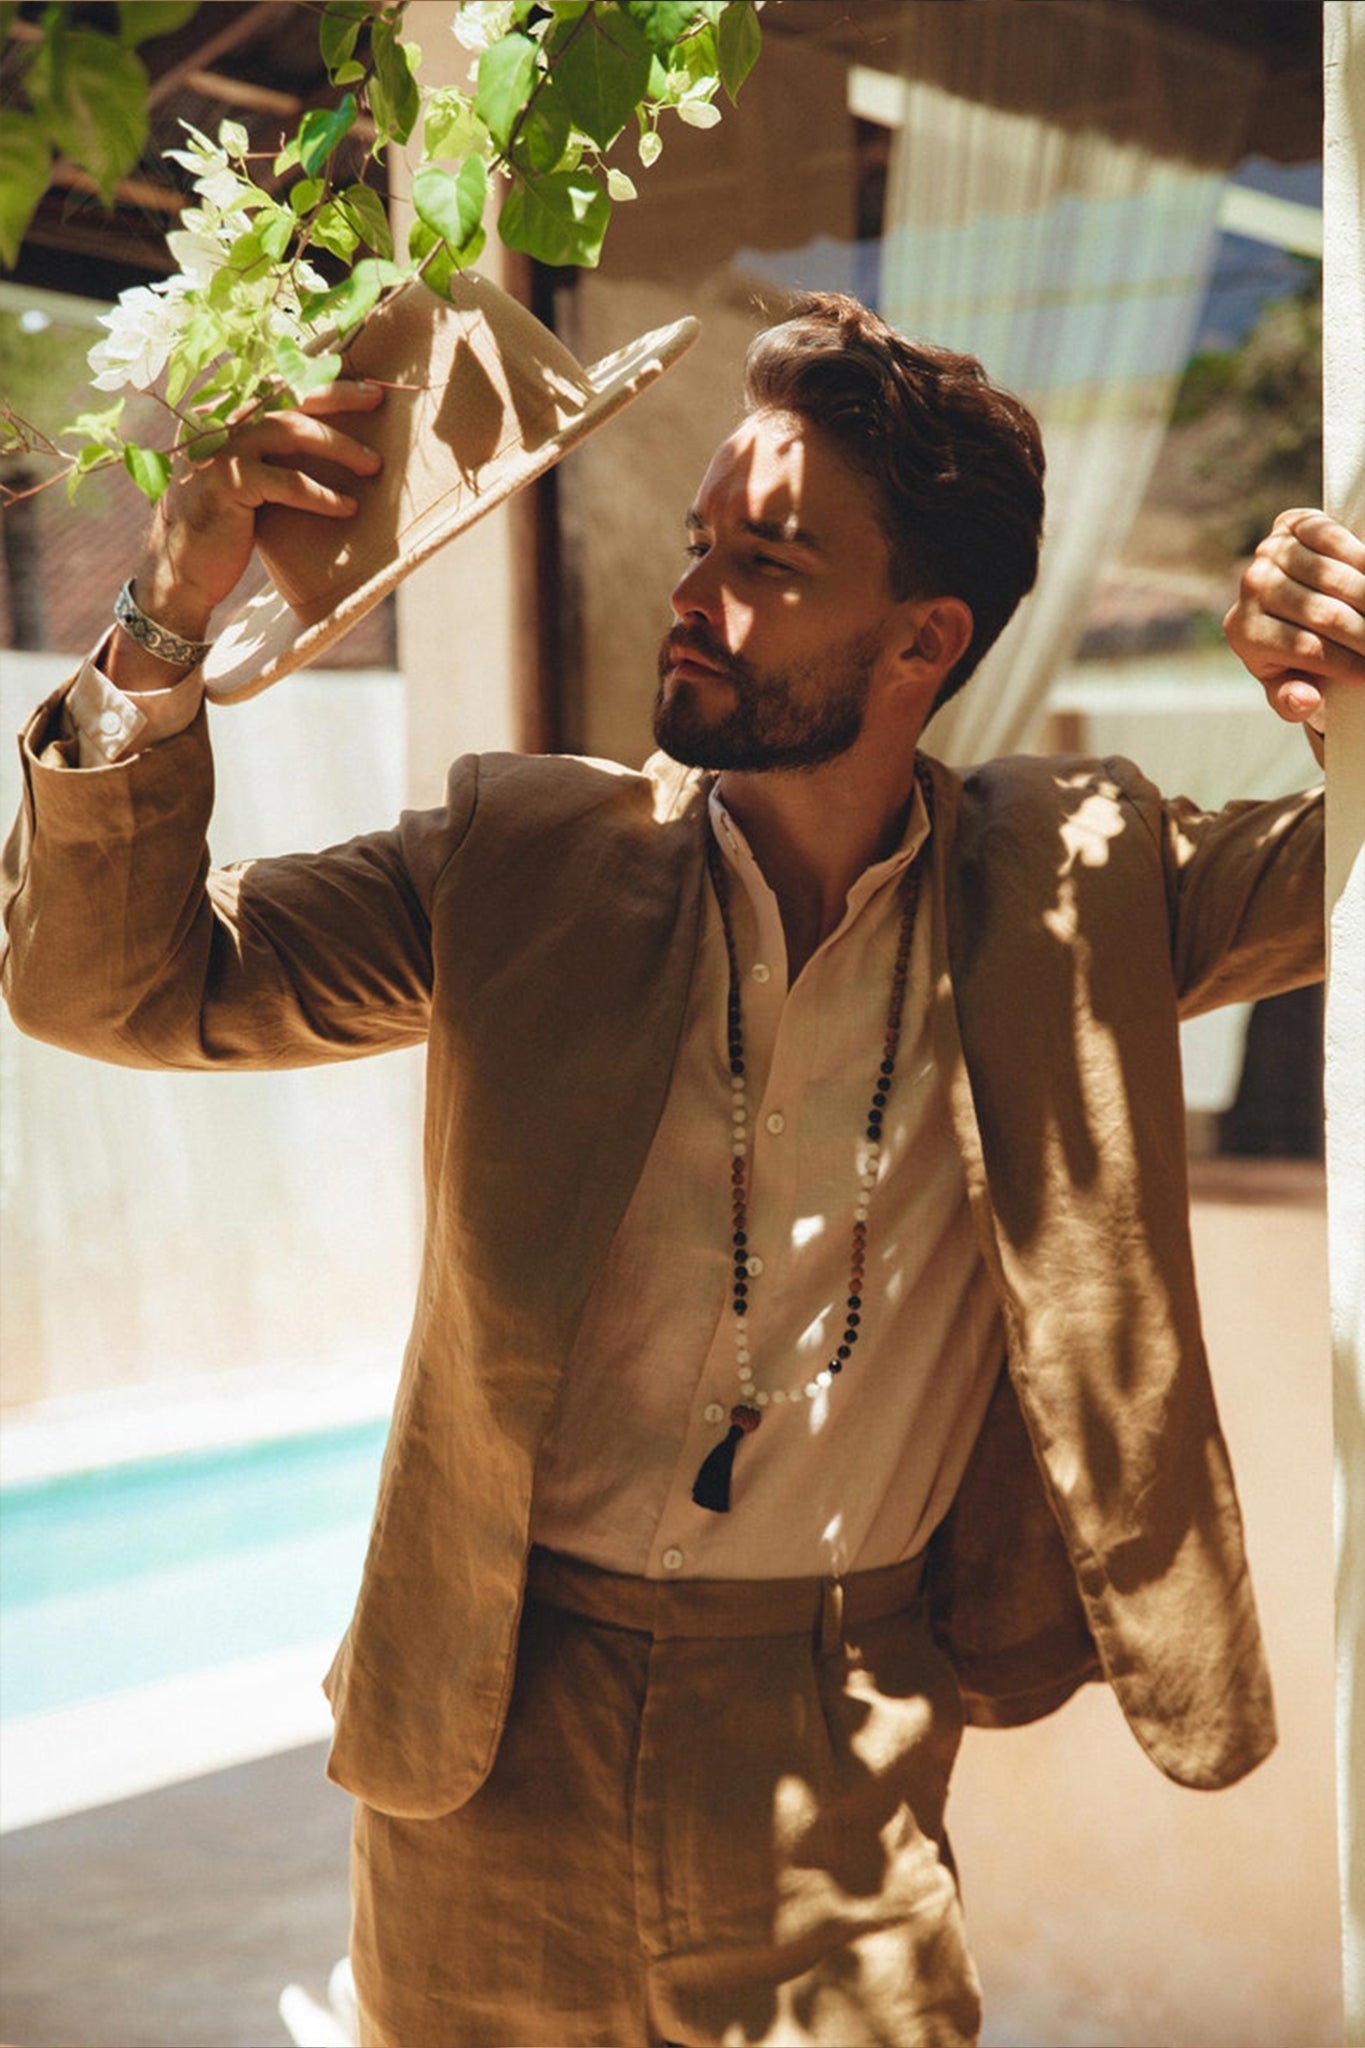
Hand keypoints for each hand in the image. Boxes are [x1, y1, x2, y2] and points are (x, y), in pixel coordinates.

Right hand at [107, 380, 384, 693]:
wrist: (181, 571)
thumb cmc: (222, 525)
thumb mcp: (245, 477)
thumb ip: (271, 449)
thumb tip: (326, 430)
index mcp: (222, 413)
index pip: (275, 383)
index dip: (316, 374)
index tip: (357, 375)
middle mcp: (217, 422)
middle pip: (286, 394)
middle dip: (336, 393)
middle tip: (377, 399)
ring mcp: (219, 450)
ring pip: (290, 430)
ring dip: (339, 445)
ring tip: (374, 464)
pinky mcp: (227, 484)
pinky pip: (287, 483)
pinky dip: (322, 494)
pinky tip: (348, 507)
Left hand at [1223, 508, 1364, 727]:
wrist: (1282, 599)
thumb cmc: (1288, 652)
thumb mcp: (1285, 684)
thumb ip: (1290, 700)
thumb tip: (1303, 700)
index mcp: (1245, 632)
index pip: (1309, 651)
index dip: (1350, 665)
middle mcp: (1252, 588)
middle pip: (1325, 615)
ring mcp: (1270, 552)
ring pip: (1335, 579)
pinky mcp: (1292, 524)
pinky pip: (1336, 540)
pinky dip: (1364, 560)